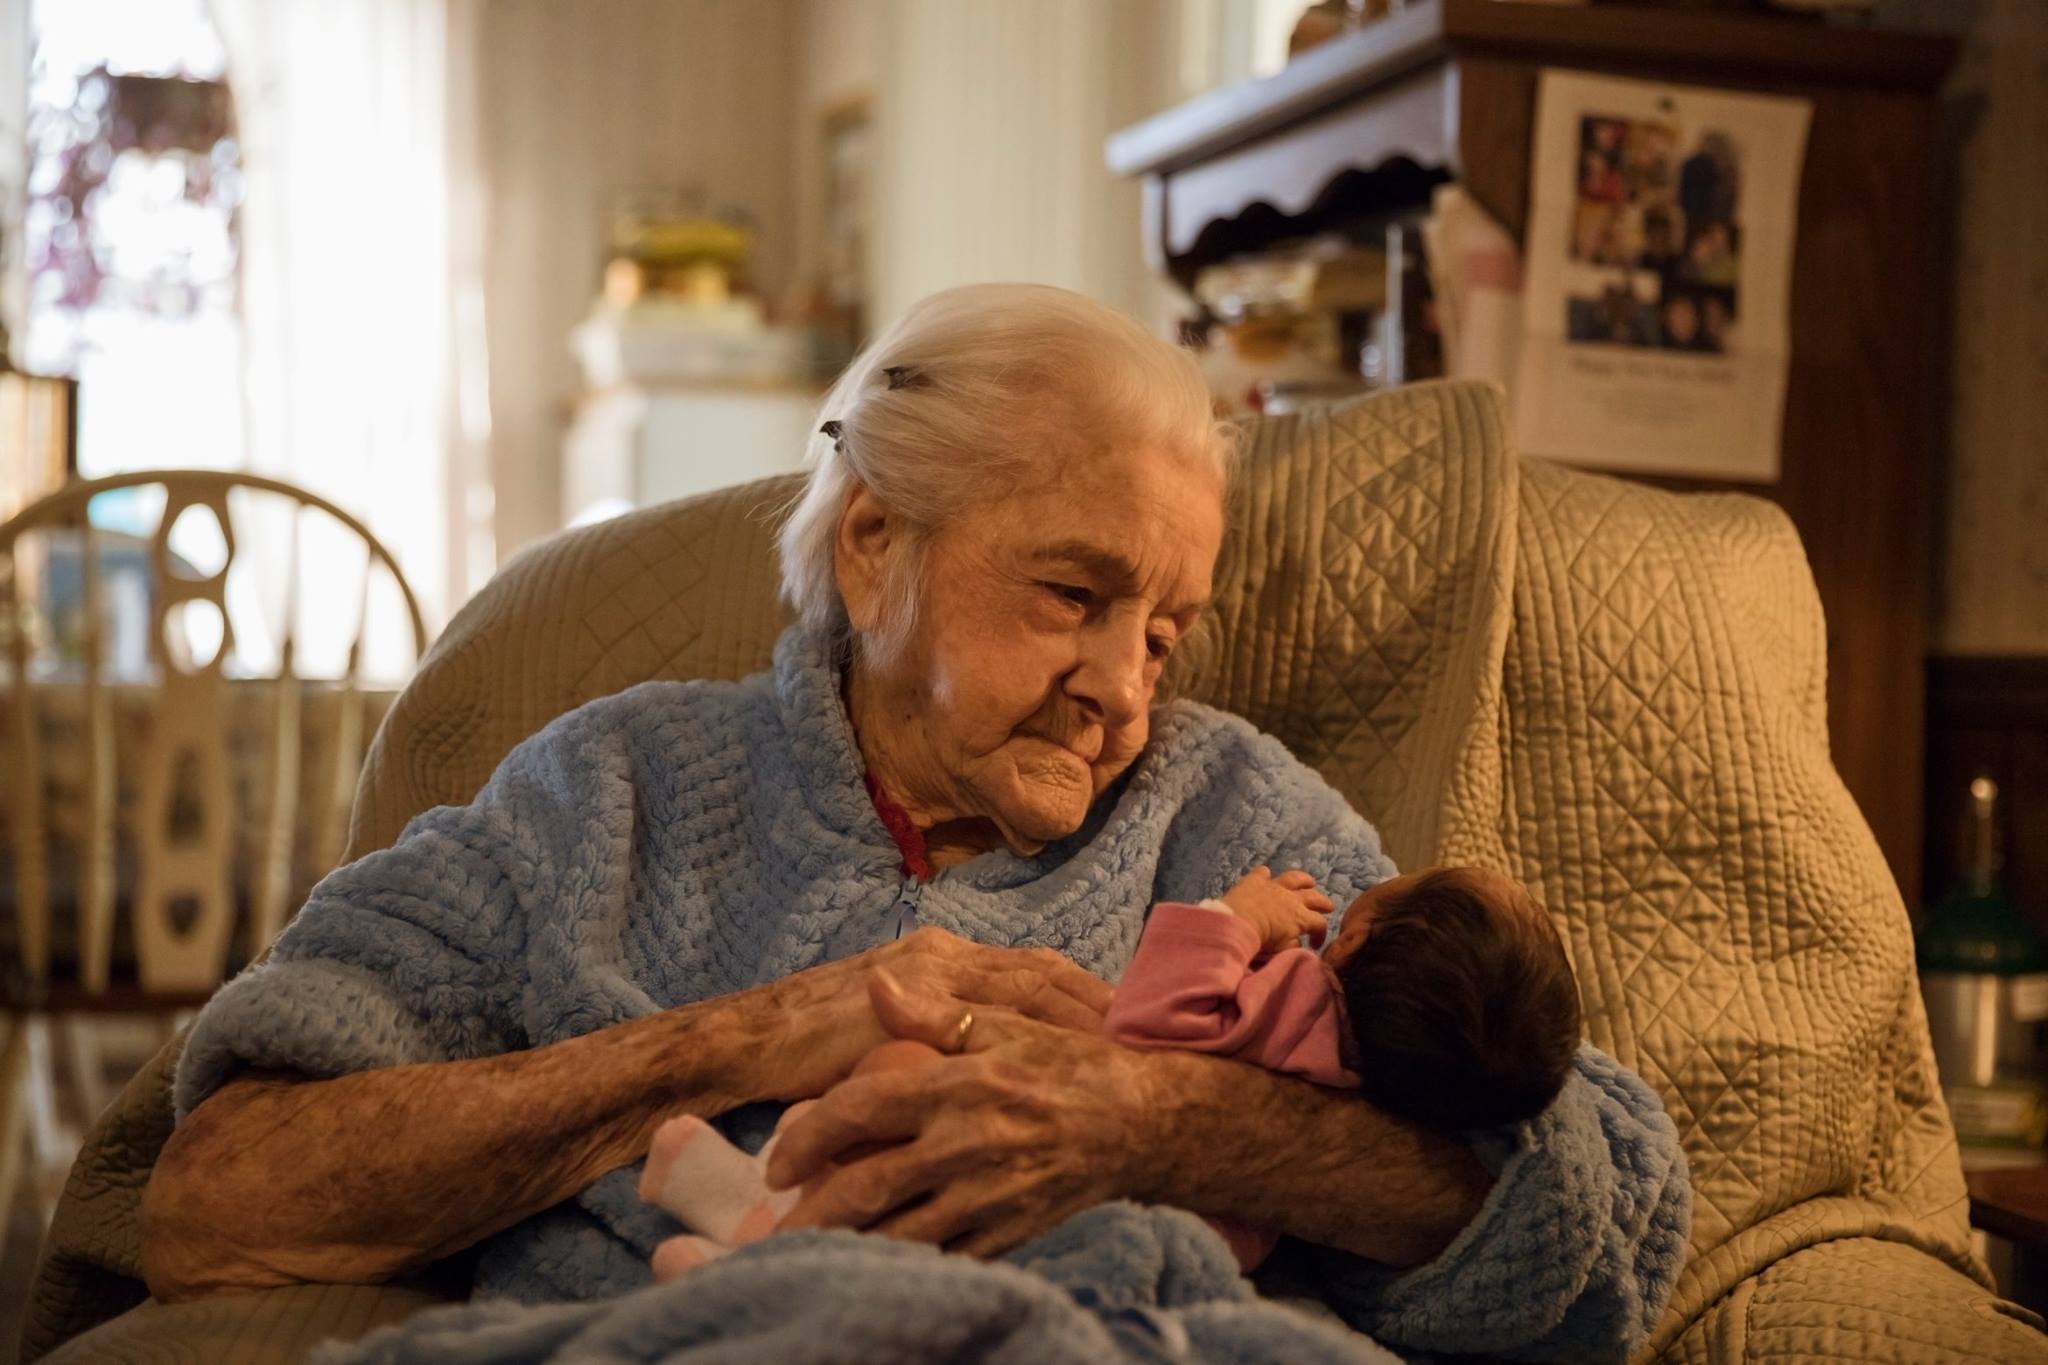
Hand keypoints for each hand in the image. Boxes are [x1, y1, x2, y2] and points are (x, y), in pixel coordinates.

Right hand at [739, 926, 1112, 1102]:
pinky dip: (1024, 1043)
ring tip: (1126, 1054)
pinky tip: (1056, 1071)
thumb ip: (937, 1037)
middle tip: (1157, 1035)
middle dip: (1100, 1004)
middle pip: (1044, 977)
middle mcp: (942, 956)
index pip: (1035, 973)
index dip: (1089, 995)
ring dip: (1075, 1019)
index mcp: (944, 959)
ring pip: (1024, 992)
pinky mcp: (900, 1003)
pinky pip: (981, 1023)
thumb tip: (987, 1064)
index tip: (1141, 1021)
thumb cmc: (807, 1051)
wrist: (743, 1043)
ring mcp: (924, 976)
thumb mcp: (889, 1036)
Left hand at [763, 971, 1160, 1258]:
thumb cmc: (1067, 1067)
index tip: (776, 1159)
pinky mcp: (1009, 1235)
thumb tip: (874, 984)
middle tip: (774, 1221)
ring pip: (899, 1234)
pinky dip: (902, 1267)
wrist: (1142, 1122)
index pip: (863, 1110)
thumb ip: (934, 1012)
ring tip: (808, 1252)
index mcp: (960, 1086)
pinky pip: (943, 1260)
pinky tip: (872, 1268)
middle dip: (811, 1210)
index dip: (809, 1135)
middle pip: (868, 1187)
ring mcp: (989, 1197)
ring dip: (846, 1246)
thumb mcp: (1005, 1027)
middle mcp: (969, 1145)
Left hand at [1220, 866, 1333, 950]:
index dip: (1320, 934)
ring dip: (1304, 880)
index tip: (1315, 944)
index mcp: (1301, 917)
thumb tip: (1298, 942)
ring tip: (1310, 882)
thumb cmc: (1262, 941)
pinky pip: (1262, 873)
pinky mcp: (1254, 881)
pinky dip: (1264, 873)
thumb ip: (1294, 946)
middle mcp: (1291, 898)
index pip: (1319, 924)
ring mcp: (1273, 886)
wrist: (1238, 923)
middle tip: (1329, 906)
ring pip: (1294, 878)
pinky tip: (1265, 873)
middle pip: (1313, 897)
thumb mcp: (1283, 950)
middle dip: (1323, 902)